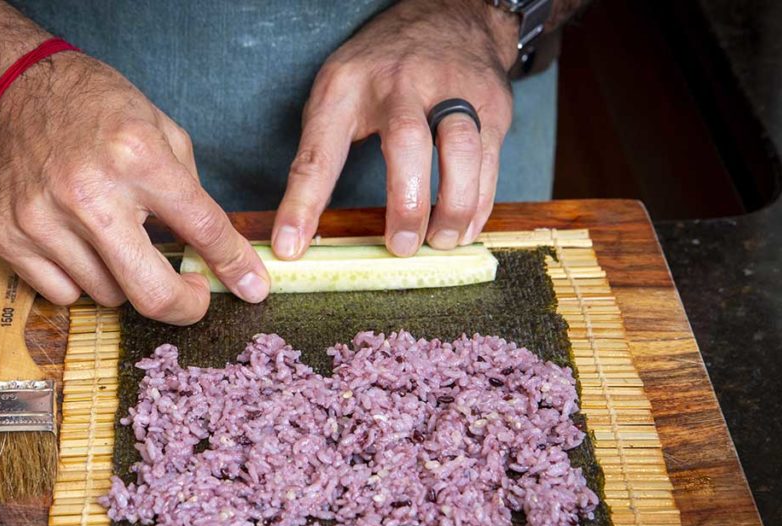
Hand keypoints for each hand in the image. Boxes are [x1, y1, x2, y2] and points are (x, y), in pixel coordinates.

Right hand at [0, 52, 269, 323]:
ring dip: (124, 279)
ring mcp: (42, 220)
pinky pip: (62, 294)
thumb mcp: (160, 131)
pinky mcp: (7, 237)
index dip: (235, 266)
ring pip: (107, 296)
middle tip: (193, 296)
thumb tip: (219, 255)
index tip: (252, 287)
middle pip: (151, 292)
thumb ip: (191, 194)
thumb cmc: (94, 109)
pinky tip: (79, 245)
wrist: (13, 88)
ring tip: (116, 239)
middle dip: (185, 306)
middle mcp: (88, 193)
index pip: (203, 229)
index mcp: (137, 157)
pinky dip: (79, 280)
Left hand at [272, 0, 519, 258]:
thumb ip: (320, 151)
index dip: (302, 204)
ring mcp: (452, 89)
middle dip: (406, 202)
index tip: (290, 247)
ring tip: (440, 242)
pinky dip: (480, 203)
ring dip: (453, 206)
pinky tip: (464, 228)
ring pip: (460, 150)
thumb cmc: (380, 71)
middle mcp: (400, 83)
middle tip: (401, 246)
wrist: (450, 18)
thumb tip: (297, 229)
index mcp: (347, 87)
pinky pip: (489, 160)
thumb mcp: (337, 92)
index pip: (319, 152)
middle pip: (405, 141)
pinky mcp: (491, 104)